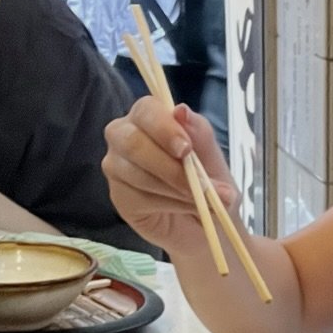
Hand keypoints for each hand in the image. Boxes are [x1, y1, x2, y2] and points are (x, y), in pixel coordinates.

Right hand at [101, 98, 235, 254]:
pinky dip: (168, 204)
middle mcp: (126, 136)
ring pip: (135, 172)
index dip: (164, 128)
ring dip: (174, 188)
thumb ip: (201, 135)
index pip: (146, 110)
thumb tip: (181, 111)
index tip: (186, 149)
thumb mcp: (215, 161)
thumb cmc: (209, 184)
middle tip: (197, 182)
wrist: (209, 223)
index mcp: (151, 118)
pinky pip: (137, 196)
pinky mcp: (118, 195)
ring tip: (202, 200)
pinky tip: (184, 208)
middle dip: (167, 164)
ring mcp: (117, 166)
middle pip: (131, 140)